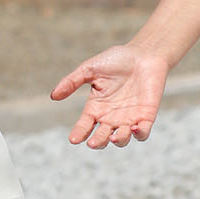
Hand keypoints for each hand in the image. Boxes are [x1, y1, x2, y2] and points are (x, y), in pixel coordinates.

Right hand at [51, 44, 169, 147]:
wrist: (143, 55)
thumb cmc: (115, 60)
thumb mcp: (89, 69)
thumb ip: (71, 82)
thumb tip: (53, 96)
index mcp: (96, 107)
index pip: (85, 124)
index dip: (79, 132)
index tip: (73, 139)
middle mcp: (111, 116)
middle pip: (103, 136)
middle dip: (98, 142)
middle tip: (93, 143)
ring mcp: (129, 118)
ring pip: (122, 138)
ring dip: (118, 140)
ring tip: (113, 137)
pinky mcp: (146, 116)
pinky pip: (143, 132)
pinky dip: (140, 134)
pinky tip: (134, 129)